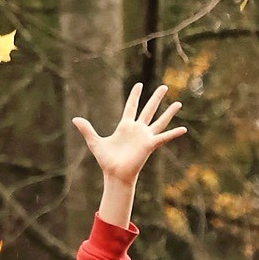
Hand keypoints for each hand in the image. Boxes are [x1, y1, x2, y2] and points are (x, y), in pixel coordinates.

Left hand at [71, 83, 186, 226]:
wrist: (115, 174)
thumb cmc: (106, 160)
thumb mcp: (95, 142)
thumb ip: (87, 129)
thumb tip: (75, 119)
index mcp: (125, 126)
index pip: (131, 107)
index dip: (135, 96)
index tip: (139, 85)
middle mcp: (137, 129)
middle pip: (149, 109)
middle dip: (156, 98)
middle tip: (165, 86)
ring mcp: (145, 137)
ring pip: (159, 121)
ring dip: (169, 113)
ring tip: (179, 103)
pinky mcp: (149, 145)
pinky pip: (163, 137)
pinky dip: (173, 134)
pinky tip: (183, 129)